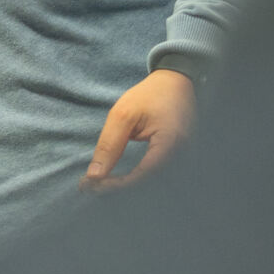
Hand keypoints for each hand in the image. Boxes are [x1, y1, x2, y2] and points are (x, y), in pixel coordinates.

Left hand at [81, 69, 195, 192]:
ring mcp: (185, 159)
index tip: (90, 185)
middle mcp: (184, 156)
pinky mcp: (181, 160)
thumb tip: (94, 176)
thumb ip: (109, 145)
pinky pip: (157, 178)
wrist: (176, 83)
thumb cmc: (150, 95)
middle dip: (117, 190)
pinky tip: (115, 180)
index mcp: (171, 143)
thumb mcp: (123, 115)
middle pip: (148, 186)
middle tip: (88, 188)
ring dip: (125, 188)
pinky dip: (135, 182)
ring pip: (152, 185)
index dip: (116, 186)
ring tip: (97, 185)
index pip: (143, 176)